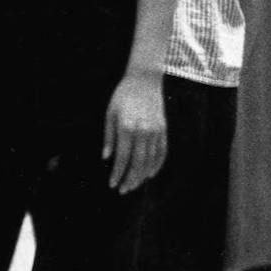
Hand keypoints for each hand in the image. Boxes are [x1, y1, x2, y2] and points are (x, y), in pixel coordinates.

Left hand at [102, 70, 166, 192]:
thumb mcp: (110, 114)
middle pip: (138, 163)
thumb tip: (107, 158)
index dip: (117, 173)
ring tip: (134, 185)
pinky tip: (150, 173)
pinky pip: (162, 151)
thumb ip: (109, 137)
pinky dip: (157, 164)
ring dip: (142, 175)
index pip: (122, 157)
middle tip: (123, 190)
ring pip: (150, 160)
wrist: (145, 80)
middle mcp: (143, 131)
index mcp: (126, 127)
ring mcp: (155, 131)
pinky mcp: (163, 129)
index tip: (112, 184)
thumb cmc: (123, 96)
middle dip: (130, 179)